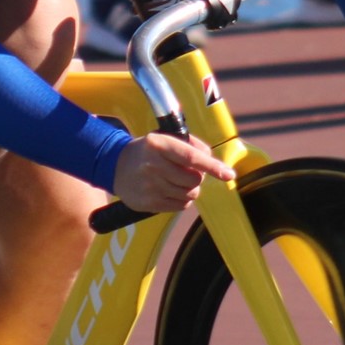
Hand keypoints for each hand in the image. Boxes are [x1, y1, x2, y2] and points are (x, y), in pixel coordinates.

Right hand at [112, 132, 236, 212]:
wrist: (115, 166)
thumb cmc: (148, 151)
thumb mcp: (165, 138)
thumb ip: (190, 145)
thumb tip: (211, 159)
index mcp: (159, 145)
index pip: (192, 158)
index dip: (213, 166)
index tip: (228, 174)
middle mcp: (153, 166)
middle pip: (194, 180)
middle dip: (197, 178)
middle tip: (186, 172)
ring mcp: (150, 186)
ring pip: (189, 195)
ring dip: (189, 189)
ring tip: (174, 180)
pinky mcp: (149, 203)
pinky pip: (180, 206)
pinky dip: (181, 199)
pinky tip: (168, 190)